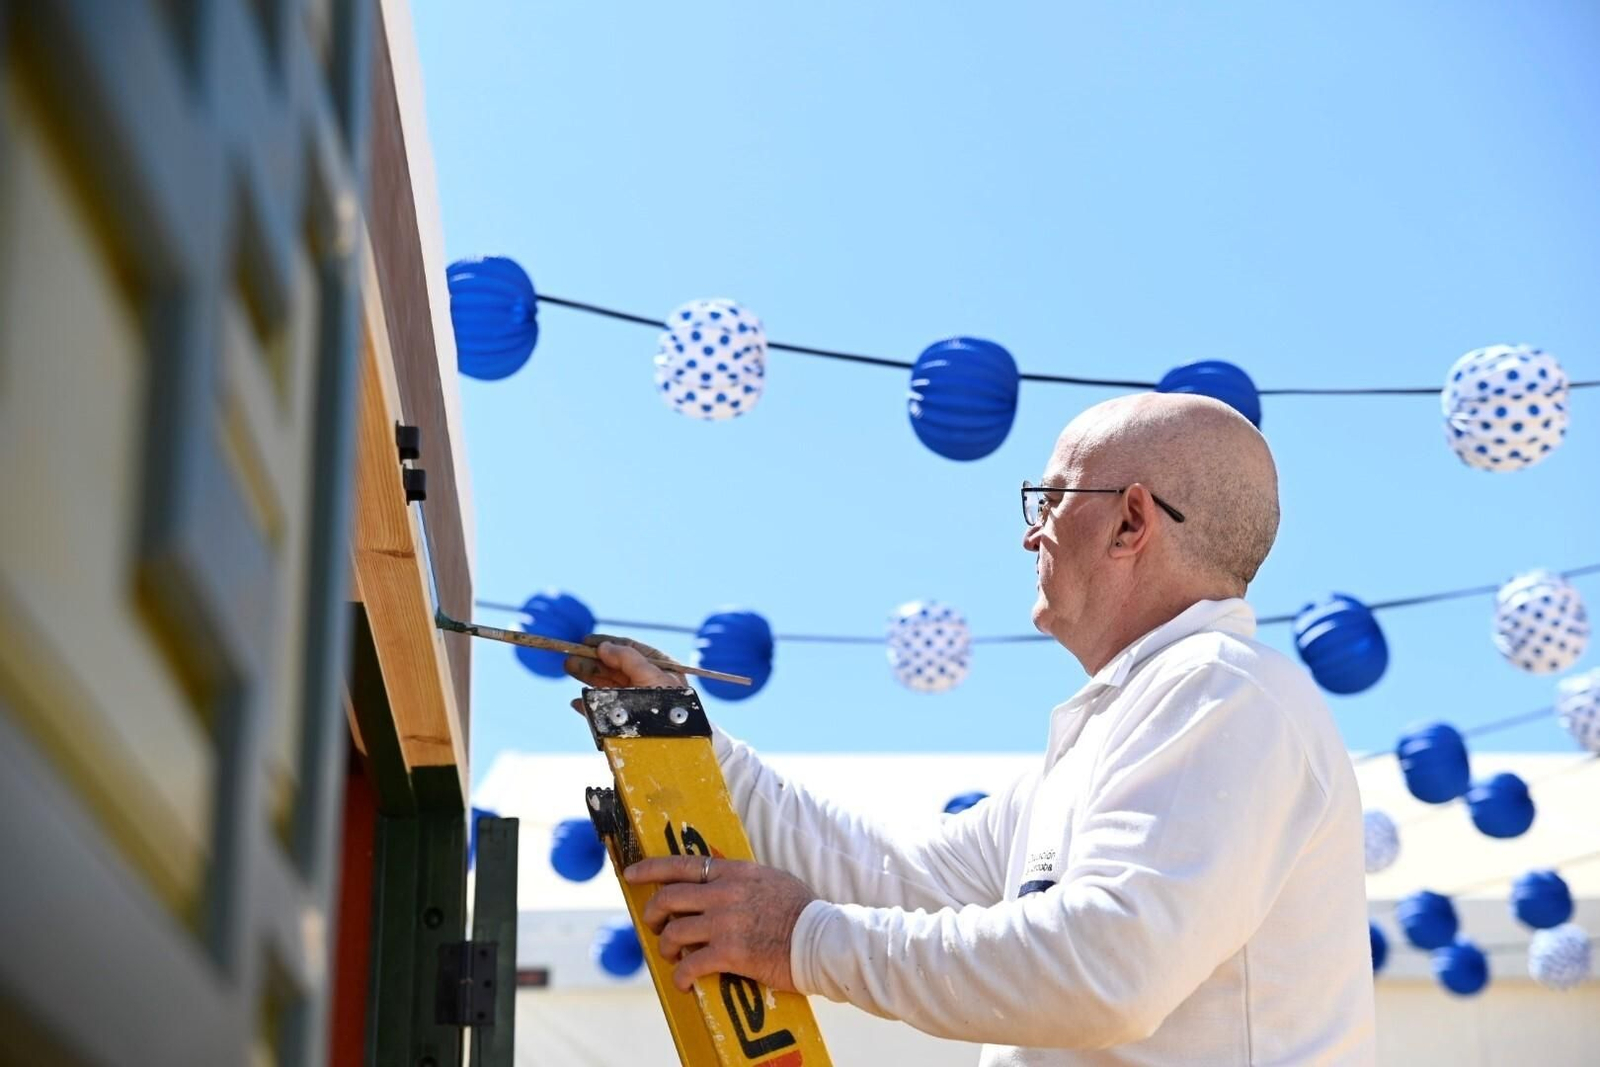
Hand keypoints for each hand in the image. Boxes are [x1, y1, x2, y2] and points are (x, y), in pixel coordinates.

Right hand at [565, 634, 688, 716]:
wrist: (674, 739)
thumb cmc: (669, 705)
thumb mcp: (651, 674)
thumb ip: (627, 657)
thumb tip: (604, 646)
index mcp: (660, 668)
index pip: (630, 649)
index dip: (608, 644)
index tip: (586, 640)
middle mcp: (647, 683)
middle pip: (615, 667)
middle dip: (592, 660)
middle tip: (571, 657)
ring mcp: (637, 703)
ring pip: (607, 686)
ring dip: (587, 677)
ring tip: (570, 668)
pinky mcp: (627, 723)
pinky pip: (603, 711)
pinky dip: (588, 706)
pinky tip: (576, 702)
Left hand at [627, 856, 816, 993]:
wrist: (821, 938)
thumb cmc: (801, 910)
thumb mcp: (769, 879)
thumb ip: (740, 879)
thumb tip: (719, 881)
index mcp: (733, 872)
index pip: (681, 864)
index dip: (649, 869)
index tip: (631, 875)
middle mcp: (724, 893)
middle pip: (668, 898)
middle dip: (653, 914)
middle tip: (654, 924)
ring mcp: (725, 922)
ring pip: (673, 932)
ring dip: (665, 947)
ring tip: (672, 955)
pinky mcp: (730, 952)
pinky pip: (690, 964)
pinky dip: (681, 975)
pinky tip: (684, 982)